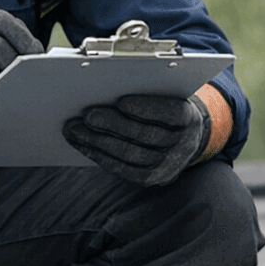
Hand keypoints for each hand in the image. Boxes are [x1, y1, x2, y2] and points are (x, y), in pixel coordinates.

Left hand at [63, 94, 211, 186]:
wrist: (182, 139)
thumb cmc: (164, 107)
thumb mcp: (165, 96)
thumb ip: (146, 91)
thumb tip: (108, 87)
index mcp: (189, 118)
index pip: (172, 113)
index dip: (147, 108)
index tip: (121, 101)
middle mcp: (183, 144)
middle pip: (147, 135)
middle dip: (114, 125)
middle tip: (87, 114)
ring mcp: (168, 165)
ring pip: (132, 155)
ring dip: (99, 142)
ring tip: (75, 129)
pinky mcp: (151, 178)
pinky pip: (124, 170)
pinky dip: (101, 157)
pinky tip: (83, 144)